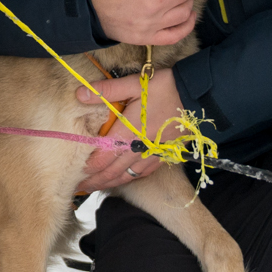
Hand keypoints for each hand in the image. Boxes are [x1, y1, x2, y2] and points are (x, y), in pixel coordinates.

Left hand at [74, 67, 184, 193]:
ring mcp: (152, 154)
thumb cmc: (165, 88)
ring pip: (126, 175)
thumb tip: (79, 94)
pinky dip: (128, 178)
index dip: (86, 170)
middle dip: (93, 181)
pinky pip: (142, 172)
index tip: (73, 176)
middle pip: (111, 172)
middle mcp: (139, 148)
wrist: (198, 96)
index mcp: (128, 133)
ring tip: (95, 187)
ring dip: (109, 183)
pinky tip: (122, 178)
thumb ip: (106, 91)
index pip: (101, 159)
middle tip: (78, 188)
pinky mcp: (164, 155)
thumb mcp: (134, 83)